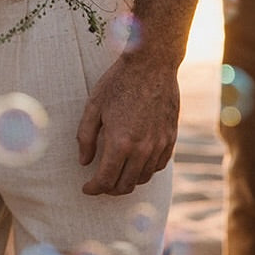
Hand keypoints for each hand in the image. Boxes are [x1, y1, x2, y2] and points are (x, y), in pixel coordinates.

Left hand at [76, 53, 178, 195]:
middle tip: (100, 184)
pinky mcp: (171, 139)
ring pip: (143, 178)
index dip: (94, 189)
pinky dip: (145, 171)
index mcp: (120, 142)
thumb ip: (86, 137)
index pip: (106, 180)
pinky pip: (158, 166)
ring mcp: (159, 145)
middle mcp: (142, 149)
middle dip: (110, 190)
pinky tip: (136, 164)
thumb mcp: (94, 106)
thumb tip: (84, 162)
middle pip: (126, 185)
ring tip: (116, 175)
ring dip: (128, 181)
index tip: (87, 188)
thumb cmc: (119, 82)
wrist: (152, 65)